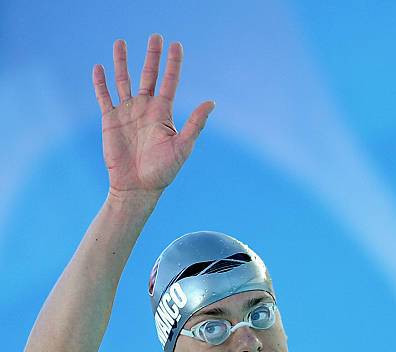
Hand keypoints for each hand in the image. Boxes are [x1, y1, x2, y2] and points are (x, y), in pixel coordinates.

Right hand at [93, 35, 214, 196]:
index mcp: (163, 113)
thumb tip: (211, 102)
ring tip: (120, 42)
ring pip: (124, 80)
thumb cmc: (162, 171)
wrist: (137, 187)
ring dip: (122, 62)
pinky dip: (101, 83)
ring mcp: (127, 113)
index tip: (176, 45)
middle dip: (152, 56)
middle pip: (149, 75)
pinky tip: (99, 68)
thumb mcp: (182, 147)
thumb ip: (195, 124)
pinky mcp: (110, 120)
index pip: (169, 82)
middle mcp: (145, 109)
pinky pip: (104, 97)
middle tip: (156, 36)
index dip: (173, 64)